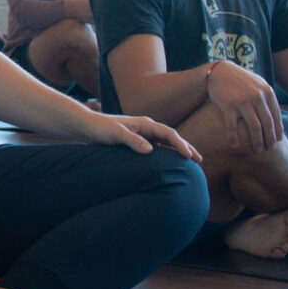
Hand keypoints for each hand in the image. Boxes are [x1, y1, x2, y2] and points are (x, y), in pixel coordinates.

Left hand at [75, 111, 198, 161]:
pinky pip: (157, 148)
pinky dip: (167, 155)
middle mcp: (146, 128)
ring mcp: (143, 135)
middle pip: (171, 137)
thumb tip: (150, 150)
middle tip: (199, 160)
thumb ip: (132, 141)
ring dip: (178, 151)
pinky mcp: (138, 142)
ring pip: (166, 143)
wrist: (88, 127)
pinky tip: (170, 164)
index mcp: (145, 124)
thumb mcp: (116, 134)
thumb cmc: (101, 129)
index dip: (180, 144)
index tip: (189, 156)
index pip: (168, 133)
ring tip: (190, 162)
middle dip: (186, 147)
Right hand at [203, 61, 284, 151]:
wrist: (220, 71)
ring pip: (254, 127)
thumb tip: (278, 118)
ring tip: (258, 149)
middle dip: (270, 139)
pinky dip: (233, 137)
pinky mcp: (227, 105)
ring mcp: (242, 101)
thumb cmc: (241, 81)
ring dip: (257, 141)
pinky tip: (234, 145)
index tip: (278, 140)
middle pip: (267, 123)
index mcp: (267, 92)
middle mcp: (257, 96)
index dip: (277, 130)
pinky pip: (232, 126)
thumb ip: (268, 98)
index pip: (276, 116)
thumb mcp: (258, 85)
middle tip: (270, 149)